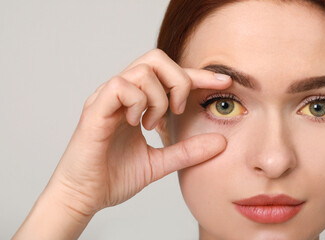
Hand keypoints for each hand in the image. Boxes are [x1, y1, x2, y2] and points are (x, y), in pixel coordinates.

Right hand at [29, 49, 231, 224]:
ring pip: (142, 71)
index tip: (224, 82)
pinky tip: (136, 123)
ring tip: (152, 124)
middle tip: (179, 109)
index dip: (198, 75)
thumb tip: (221, 141)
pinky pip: (120, 87)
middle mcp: (121, 94)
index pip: (170, 77)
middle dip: (178, 80)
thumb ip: (188, 150)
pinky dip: (137, 102)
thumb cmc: (114, 177)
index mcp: (136, 102)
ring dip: (157, 98)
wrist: (85, 197)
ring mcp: (107, 99)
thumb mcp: (160, 162)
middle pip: (156, 59)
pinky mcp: (95, 110)